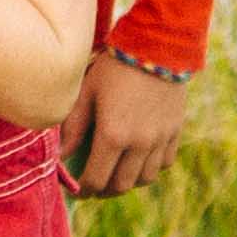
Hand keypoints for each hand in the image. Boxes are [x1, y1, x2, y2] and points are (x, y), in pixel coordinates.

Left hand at [65, 46, 193, 197]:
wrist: (157, 46)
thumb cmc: (114, 66)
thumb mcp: (86, 92)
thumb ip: (74, 127)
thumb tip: (61, 155)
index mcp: (113, 136)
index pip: (96, 178)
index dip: (84, 190)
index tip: (77, 190)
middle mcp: (139, 144)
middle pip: (121, 185)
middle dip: (104, 190)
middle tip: (94, 186)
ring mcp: (160, 140)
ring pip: (144, 178)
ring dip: (128, 182)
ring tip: (115, 175)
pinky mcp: (175, 132)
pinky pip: (164, 163)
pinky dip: (150, 168)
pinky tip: (139, 160)